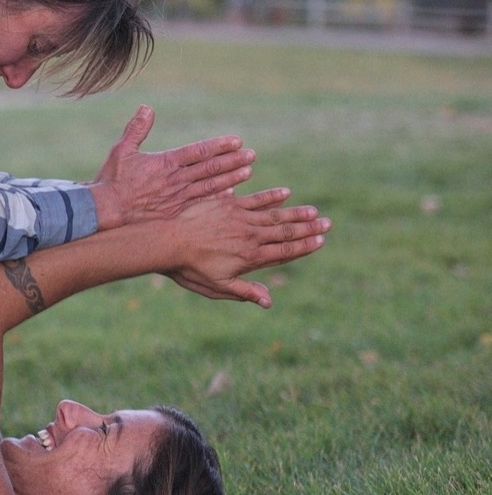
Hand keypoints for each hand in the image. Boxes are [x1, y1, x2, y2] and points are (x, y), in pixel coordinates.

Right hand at [90, 105, 256, 228]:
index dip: (219, 146)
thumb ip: (137, 129)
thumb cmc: (112, 180)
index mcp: (165, 162)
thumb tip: (147, 108)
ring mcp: (177, 197)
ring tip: (248, 171)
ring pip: (210, 185)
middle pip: (210, 168)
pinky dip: (217, 199)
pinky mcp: (174, 213)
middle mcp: (175, 179)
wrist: (106, 210)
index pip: (198, 151)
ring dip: (231, 178)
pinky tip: (231, 195)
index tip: (236, 141)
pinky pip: (200, 205)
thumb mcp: (122, 150)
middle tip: (251, 155)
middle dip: (232, 160)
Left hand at [165, 187, 329, 307]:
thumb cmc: (189, 269)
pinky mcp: (228, 205)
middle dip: (308, 229)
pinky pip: (254, 199)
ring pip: (274, 216)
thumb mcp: (217, 287)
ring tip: (314, 211)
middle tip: (327, 224)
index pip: (284, 253)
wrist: (167, 241)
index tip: (320, 241)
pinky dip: (271, 196)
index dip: (304, 247)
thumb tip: (269, 302)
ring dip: (296, 213)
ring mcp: (239, 219)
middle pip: (285, 233)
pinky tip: (285, 192)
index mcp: (250, 258)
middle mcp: (249, 237)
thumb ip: (244, 291)